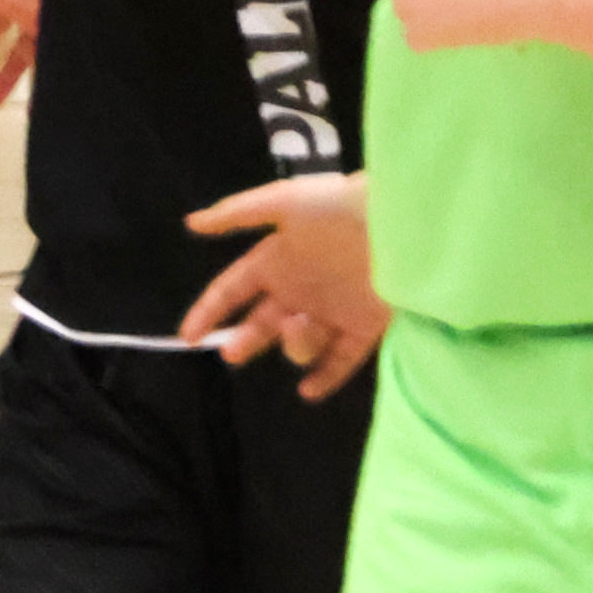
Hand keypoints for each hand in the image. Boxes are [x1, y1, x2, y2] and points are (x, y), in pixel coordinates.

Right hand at [177, 172, 387, 400]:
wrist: (403, 220)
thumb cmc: (341, 206)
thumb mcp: (284, 201)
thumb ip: (237, 214)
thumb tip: (191, 224)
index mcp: (276, 260)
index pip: (233, 291)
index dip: (209, 312)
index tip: (189, 336)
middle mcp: (300, 290)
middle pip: (262, 325)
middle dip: (244, 341)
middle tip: (233, 353)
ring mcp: (333, 311)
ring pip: (300, 343)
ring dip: (293, 344)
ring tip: (300, 327)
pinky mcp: (366, 326)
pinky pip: (342, 359)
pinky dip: (326, 377)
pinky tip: (309, 390)